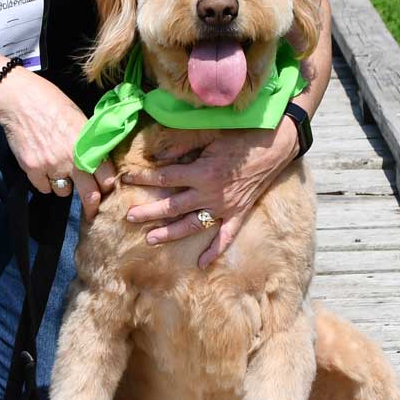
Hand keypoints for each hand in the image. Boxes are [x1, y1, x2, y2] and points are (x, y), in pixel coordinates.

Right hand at [0, 68, 117, 220]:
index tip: (105, 190)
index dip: (107, 186)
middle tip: (92, 210)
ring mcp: (51, 166)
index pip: (107, 177)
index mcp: (88, 145)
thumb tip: (99, 160)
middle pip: (89, 194)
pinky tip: (43, 168)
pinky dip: (44, 182)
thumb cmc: (53, 103)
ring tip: (59, 171)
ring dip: (64, 186)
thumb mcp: (80, 119)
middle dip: (92, 205)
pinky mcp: (32, 169)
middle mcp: (72, 159)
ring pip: (64, 192)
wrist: (21, 100)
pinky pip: (44, 188)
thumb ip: (90, 143)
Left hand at [119, 121, 300, 267]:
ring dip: (170, 234)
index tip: (126, 180)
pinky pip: (225, 237)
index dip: (143, 178)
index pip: (165, 178)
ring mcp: (223, 208)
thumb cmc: (239, 138)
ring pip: (192, 225)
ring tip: (150, 240)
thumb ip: (183, 146)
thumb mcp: (209, 136)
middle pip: (172, 207)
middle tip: (129, 217)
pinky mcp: (237, 214)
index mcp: (201, 173)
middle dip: (149, 212)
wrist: (272, 148)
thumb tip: (159, 156)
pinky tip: (201, 264)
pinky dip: (214, 251)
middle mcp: (209, 194)